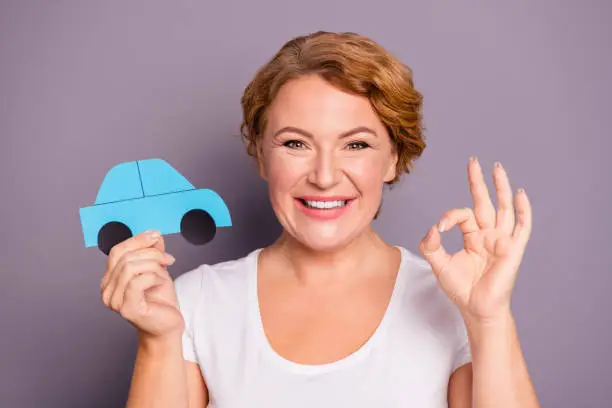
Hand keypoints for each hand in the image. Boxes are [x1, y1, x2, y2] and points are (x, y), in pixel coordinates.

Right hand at [100, 230, 183, 338]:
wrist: (168, 326)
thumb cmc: (161, 301)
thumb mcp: (157, 269)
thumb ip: (153, 252)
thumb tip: (154, 235)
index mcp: (110, 279)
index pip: (117, 251)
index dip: (137, 240)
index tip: (156, 234)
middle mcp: (106, 290)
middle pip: (125, 257)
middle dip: (151, 253)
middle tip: (168, 259)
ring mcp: (114, 301)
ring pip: (131, 267)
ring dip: (154, 265)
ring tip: (165, 272)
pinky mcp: (126, 308)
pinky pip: (138, 281)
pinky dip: (153, 277)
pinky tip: (160, 282)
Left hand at [418, 157, 532, 322]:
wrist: (476, 309)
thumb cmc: (460, 289)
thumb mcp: (439, 264)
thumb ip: (431, 245)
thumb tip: (432, 227)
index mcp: (472, 236)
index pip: (462, 215)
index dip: (449, 217)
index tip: (439, 229)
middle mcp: (488, 235)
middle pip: (484, 202)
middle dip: (478, 182)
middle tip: (473, 161)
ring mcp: (502, 241)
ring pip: (503, 208)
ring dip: (501, 188)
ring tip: (497, 168)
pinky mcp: (513, 250)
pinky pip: (521, 227)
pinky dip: (523, 211)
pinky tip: (520, 194)